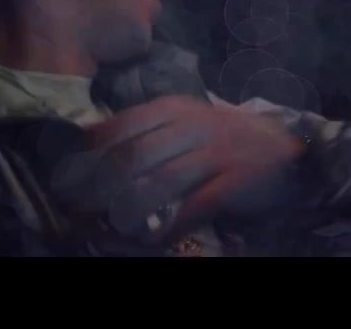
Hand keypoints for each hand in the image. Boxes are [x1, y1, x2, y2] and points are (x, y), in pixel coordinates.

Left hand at [84, 96, 305, 239]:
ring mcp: (216, 152)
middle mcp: (191, 126)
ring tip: (116, 226)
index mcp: (172, 110)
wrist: (286, 147)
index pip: (118, 127)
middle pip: (132, 156)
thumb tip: (90, 145)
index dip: (86, 156)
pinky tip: (158, 239)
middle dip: (99, 187)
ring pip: (161, 182)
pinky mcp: (236, 180)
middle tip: (79, 209)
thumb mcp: (184, 123)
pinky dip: (172, 226)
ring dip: (132, 209)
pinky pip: (196, 206)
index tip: (64, 178)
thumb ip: (144, 131)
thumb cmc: (223, 139)